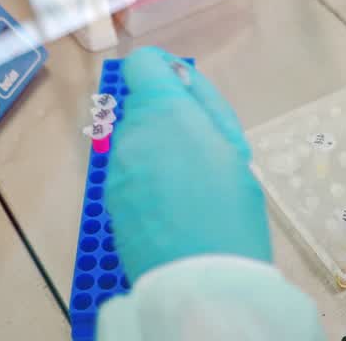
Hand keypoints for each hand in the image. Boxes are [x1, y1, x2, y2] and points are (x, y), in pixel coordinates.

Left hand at [105, 47, 271, 280]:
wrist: (200, 280)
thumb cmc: (229, 208)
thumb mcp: (233, 147)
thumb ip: (204, 106)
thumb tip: (181, 79)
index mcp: (162, 113)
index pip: (142, 64)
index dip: (164, 71)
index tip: (187, 93)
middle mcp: (130, 134)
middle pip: (143, 107)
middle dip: (170, 119)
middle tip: (205, 152)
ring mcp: (116, 170)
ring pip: (137, 142)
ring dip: (159, 150)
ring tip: (192, 186)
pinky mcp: (111, 202)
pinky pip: (131, 174)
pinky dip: (149, 180)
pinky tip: (174, 208)